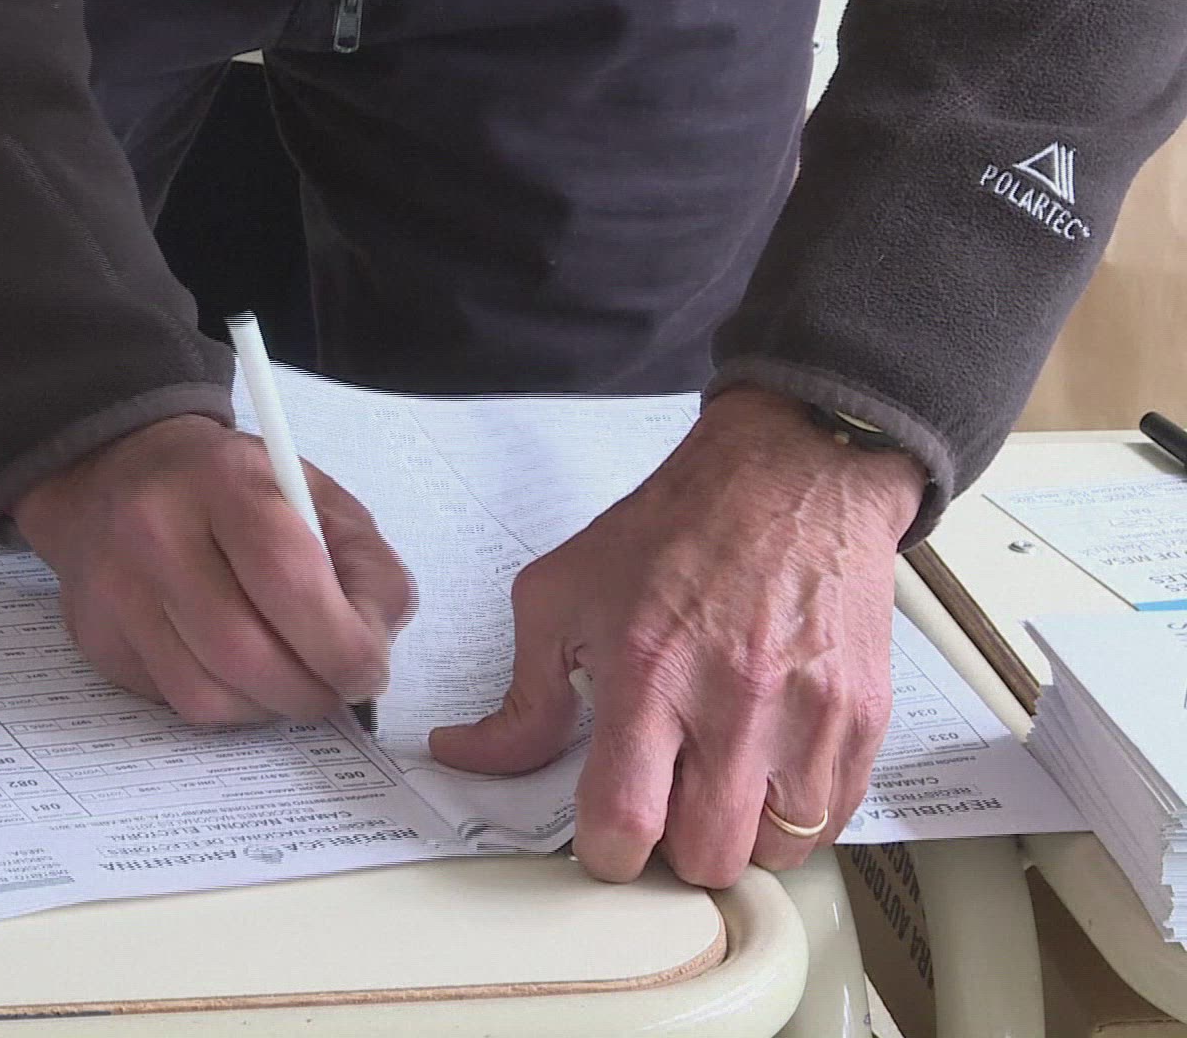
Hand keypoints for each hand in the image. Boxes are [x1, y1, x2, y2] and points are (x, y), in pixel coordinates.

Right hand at [13, 414, 413, 723]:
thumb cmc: (230, 490)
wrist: (115, 472)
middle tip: (335, 690)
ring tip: (290, 681)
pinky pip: (176, 702)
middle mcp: (156, 531)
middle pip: (244, 651)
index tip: (367, 670)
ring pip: (207, 693)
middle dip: (309, 691)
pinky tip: (240, 674)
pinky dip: (226, 704)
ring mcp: (116, 589)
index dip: (339, 644)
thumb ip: (366, 565)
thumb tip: (373, 649)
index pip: (288, 578)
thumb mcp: (314, 494)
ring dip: (268, 707)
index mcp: (225, 480)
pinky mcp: (98, 637)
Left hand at [429, 387, 925, 887]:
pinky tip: (765, 766)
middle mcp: (734, 702)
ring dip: (740, 835)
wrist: (791, 476)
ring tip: (718, 783)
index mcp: (649, 673)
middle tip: (665, 804)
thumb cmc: (676, 531)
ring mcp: (809, 715)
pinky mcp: (862, 717)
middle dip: (674, 849)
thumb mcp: (560, 596)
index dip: (607, 853)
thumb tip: (470, 754)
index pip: (627, 823)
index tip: (605, 838)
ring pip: (777, 850)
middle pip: (706, 856)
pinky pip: (834, 817)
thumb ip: (520, 696)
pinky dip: (795, 812)